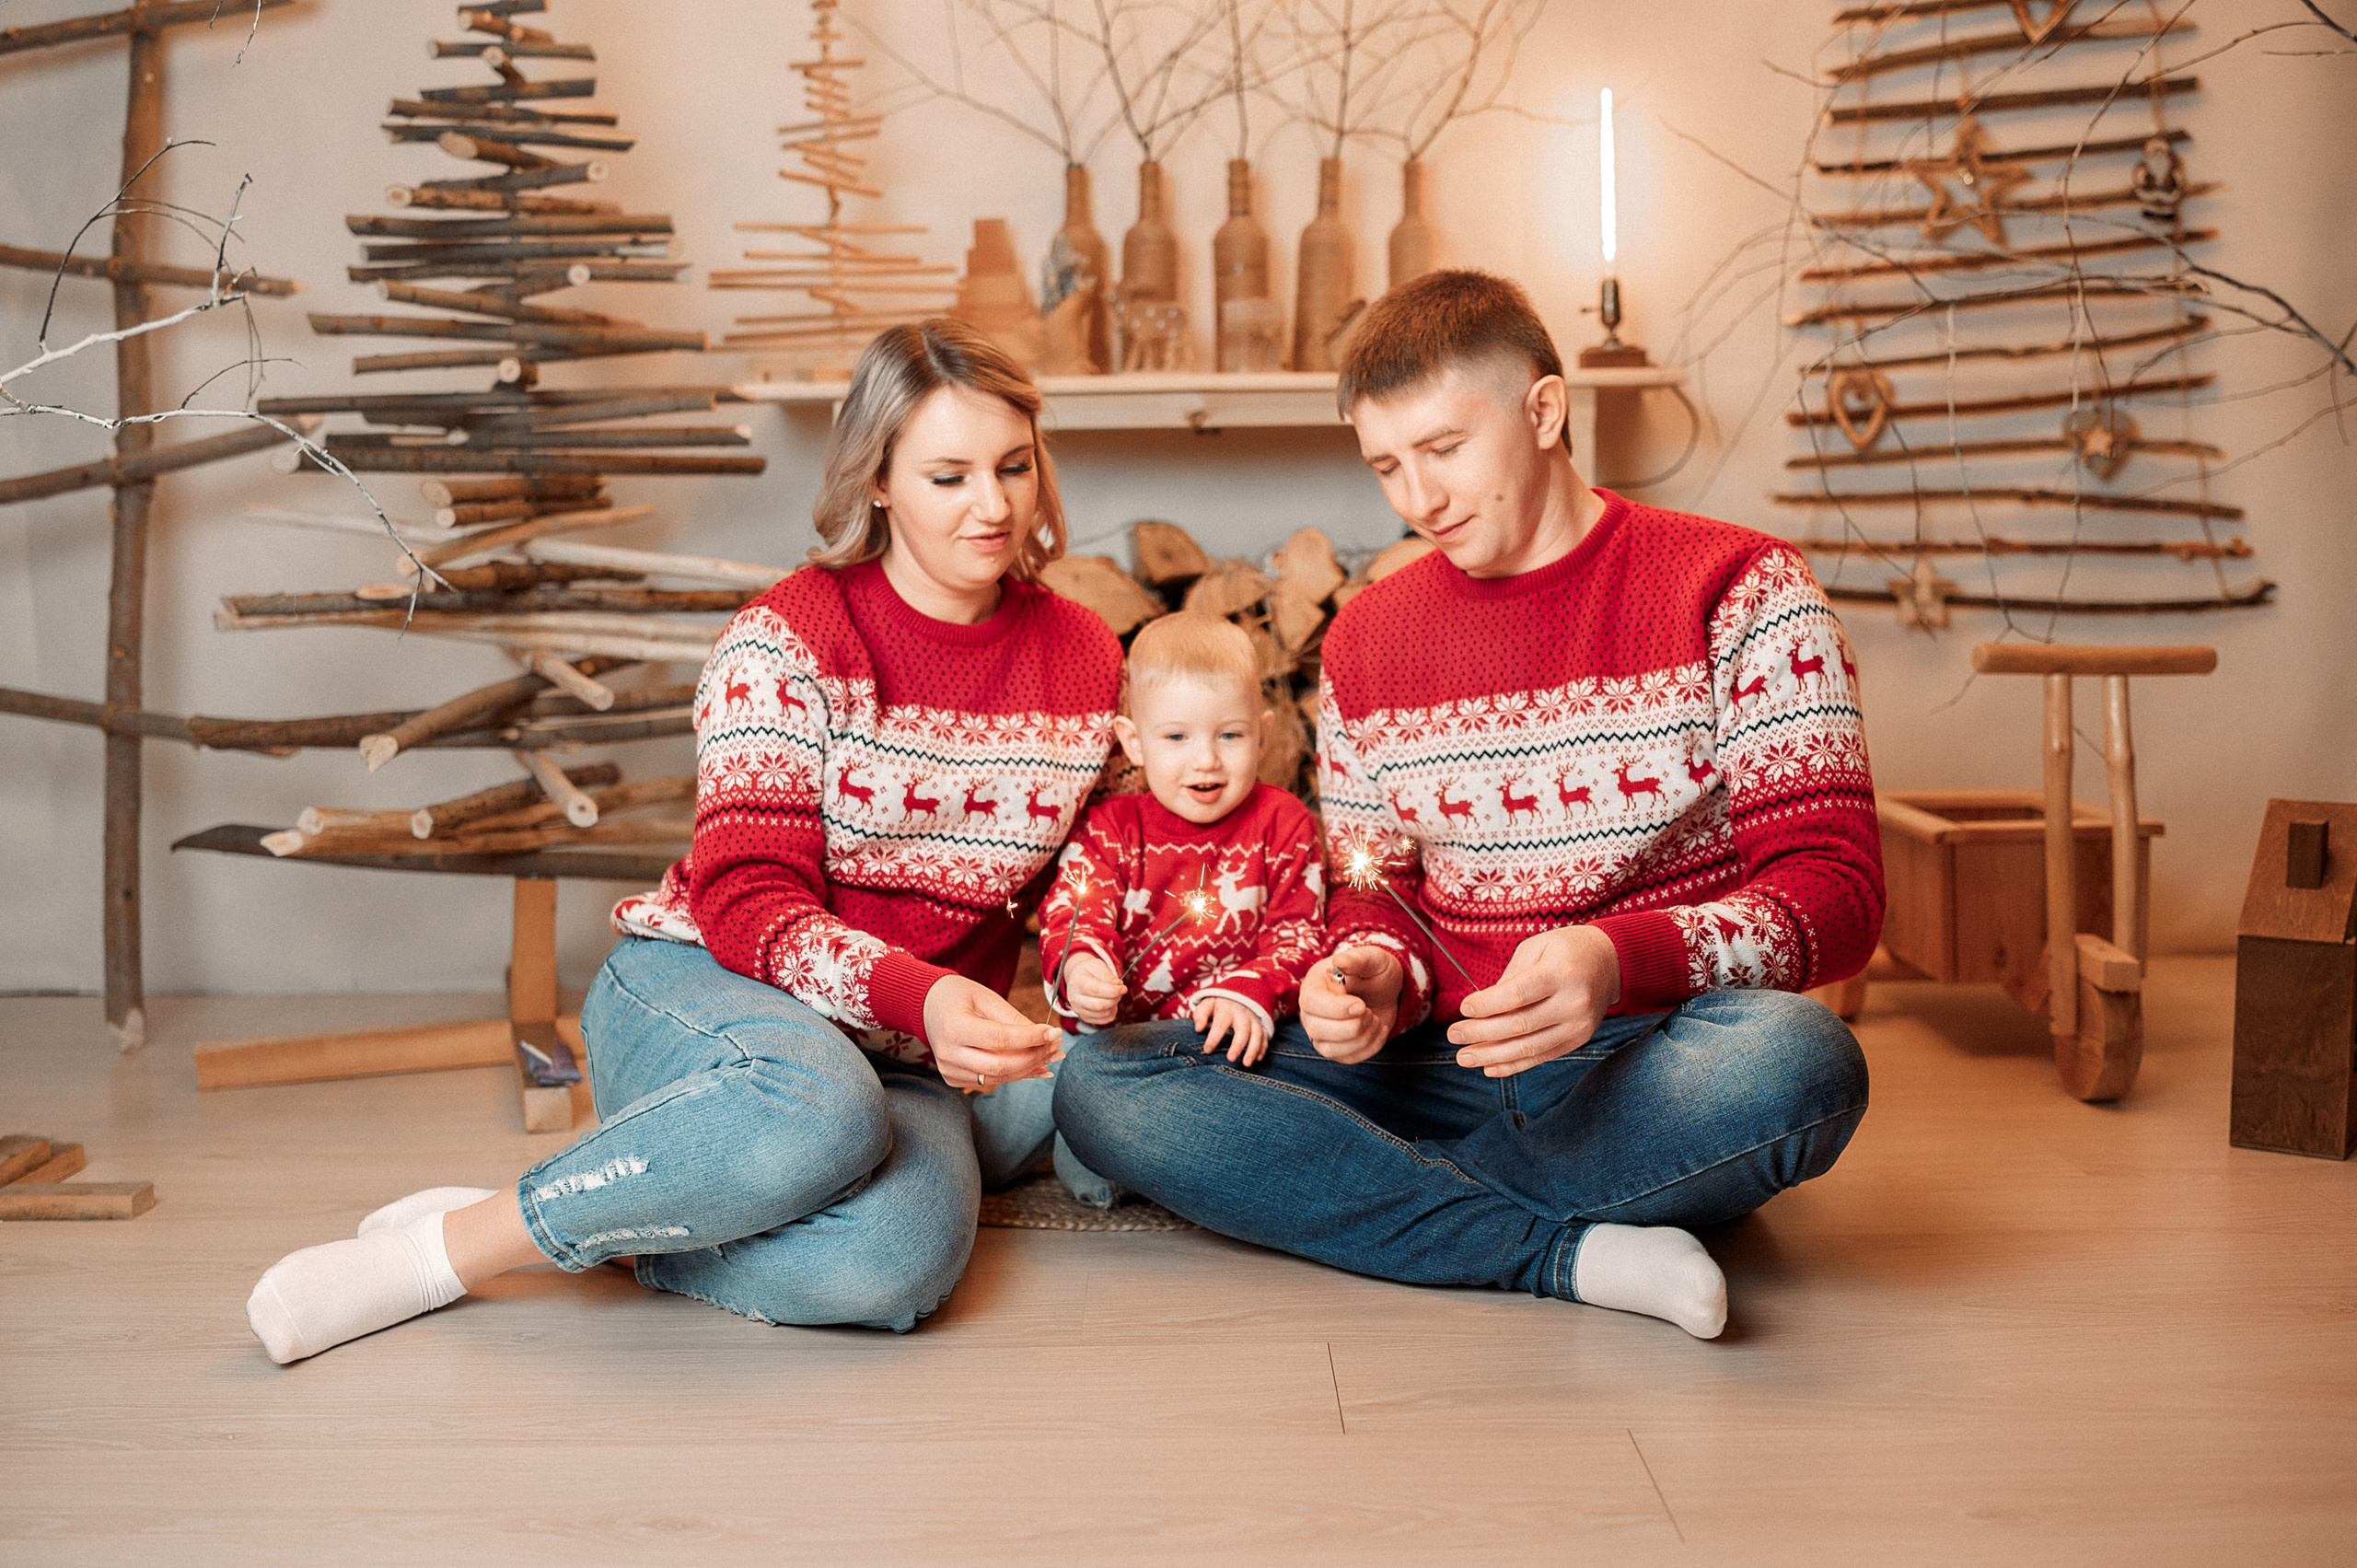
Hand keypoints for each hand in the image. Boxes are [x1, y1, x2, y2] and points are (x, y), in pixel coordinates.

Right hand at [923, 974, 1064, 1093]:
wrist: (927, 1006)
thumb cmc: (958, 996)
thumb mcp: (986, 997)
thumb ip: (1013, 1019)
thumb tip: (1044, 1037)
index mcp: (954, 1027)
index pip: (1000, 1039)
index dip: (1031, 1038)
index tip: (1054, 1033)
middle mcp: (949, 1053)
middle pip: (1001, 1066)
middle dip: (1035, 1057)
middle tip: (1056, 1047)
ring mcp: (949, 1069)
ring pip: (999, 1078)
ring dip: (1029, 1068)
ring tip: (1051, 1055)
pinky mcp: (953, 1078)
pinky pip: (991, 1081)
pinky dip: (1015, 1074)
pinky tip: (1034, 1065)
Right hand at [1060, 951, 1122, 1027]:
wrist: (1077, 978)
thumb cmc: (1088, 971)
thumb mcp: (1097, 966)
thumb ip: (1108, 976)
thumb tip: (1118, 985)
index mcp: (1078, 983)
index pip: (1096, 990)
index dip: (1113, 991)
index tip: (1124, 988)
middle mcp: (1075, 999)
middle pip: (1100, 1005)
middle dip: (1115, 999)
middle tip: (1120, 991)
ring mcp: (1079, 1010)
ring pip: (1103, 1014)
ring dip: (1114, 1005)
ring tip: (1114, 996)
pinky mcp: (1085, 1017)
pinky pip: (1104, 1020)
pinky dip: (1111, 1012)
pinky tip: (1110, 1003)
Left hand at [1190, 995, 1267, 1065]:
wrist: (1239, 993)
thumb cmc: (1219, 1004)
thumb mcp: (1207, 1004)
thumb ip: (1200, 1015)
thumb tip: (1198, 1028)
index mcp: (1226, 1009)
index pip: (1220, 1025)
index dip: (1214, 1038)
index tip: (1207, 1051)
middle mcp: (1242, 1015)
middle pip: (1243, 1030)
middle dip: (1238, 1045)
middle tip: (1231, 1059)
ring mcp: (1254, 1020)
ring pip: (1257, 1035)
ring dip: (1253, 1050)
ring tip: (1246, 1064)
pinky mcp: (1261, 1025)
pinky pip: (1265, 1037)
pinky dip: (1263, 1048)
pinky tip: (1258, 1059)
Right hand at [1298, 945, 1399, 1064]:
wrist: (1385, 989)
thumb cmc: (1374, 971)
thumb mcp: (1371, 959)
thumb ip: (1356, 959)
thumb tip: (1339, 961)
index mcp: (1313, 986)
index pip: (1311, 1003)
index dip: (1336, 1009)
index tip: (1361, 1005)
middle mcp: (1311, 1012)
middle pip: (1317, 1030)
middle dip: (1351, 1025)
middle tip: (1369, 1011)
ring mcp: (1321, 1033)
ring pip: (1330, 1050)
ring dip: (1361, 1038)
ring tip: (1375, 1019)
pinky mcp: (1337, 1048)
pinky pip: (1347, 1058)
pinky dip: (1370, 1047)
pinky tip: (1380, 1029)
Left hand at [1447, 925, 1621, 1077]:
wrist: (1612, 962)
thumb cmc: (1567, 949)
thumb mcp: (1537, 948)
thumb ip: (1510, 977)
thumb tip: (1481, 1007)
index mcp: (1560, 973)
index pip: (1518, 994)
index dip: (1488, 1005)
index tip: (1464, 1009)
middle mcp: (1573, 1002)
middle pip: (1520, 1025)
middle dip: (1481, 1033)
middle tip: (1453, 1035)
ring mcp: (1578, 1025)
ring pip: (1529, 1048)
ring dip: (1492, 1056)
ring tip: (1464, 1057)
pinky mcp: (1578, 1040)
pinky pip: (1541, 1057)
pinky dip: (1514, 1065)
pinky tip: (1489, 1067)